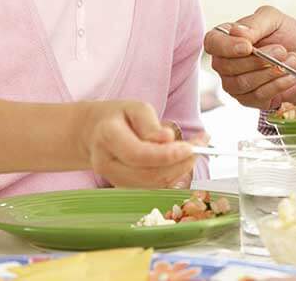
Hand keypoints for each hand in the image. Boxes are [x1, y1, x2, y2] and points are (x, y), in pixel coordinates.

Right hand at [78, 100, 195, 187]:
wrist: (95, 134)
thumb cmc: (118, 117)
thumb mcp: (134, 108)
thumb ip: (150, 124)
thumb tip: (168, 139)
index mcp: (108, 138)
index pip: (139, 154)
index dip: (167, 155)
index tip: (190, 147)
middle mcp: (107, 164)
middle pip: (148, 174)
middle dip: (180, 163)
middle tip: (200, 145)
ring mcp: (114, 180)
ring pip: (153, 184)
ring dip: (180, 169)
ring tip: (196, 148)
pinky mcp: (126, 188)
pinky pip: (154, 187)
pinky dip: (174, 174)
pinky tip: (184, 159)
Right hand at [204, 5, 295, 109]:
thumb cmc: (287, 36)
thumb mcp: (274, 19)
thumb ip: (255, 23)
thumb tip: (236, 32)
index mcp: (226, 38)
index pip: (212, 43)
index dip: (227, 46)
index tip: (248, 46)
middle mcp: (225, 62)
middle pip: (226, 66)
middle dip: (258, 59)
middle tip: (282, 50)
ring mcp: (235, 84)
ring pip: (242, 83)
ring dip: (270, 71)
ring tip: (291, 60)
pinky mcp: (250, 100)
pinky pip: (257, 96)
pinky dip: (278, 84)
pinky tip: (291, 75)